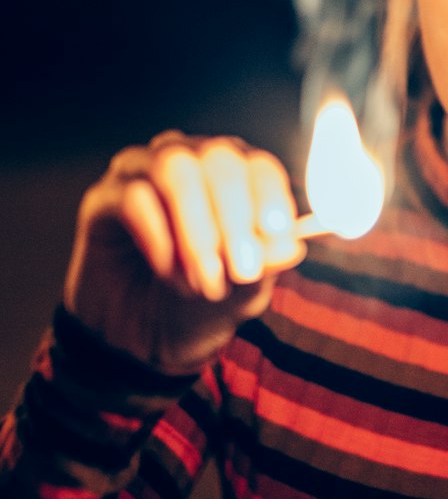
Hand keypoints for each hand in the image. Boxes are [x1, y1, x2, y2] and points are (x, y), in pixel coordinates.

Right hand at [64, 131, 305, 373]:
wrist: (141, 340)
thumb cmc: (202, 303)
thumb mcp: (245, 291)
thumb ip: (268, 264)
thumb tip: (292, 245)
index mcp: (236, 174)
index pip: (259, 165)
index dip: (271, 196)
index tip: (277, 234)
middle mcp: (192, 159)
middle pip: (219, 158)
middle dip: (235, 216)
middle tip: (241, 269)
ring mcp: (144, 172)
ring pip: (175, 168)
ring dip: (196, 226)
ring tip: (203, 279)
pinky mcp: (104, 197)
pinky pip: (133, 197)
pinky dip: (157, 235)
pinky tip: (167, 270)